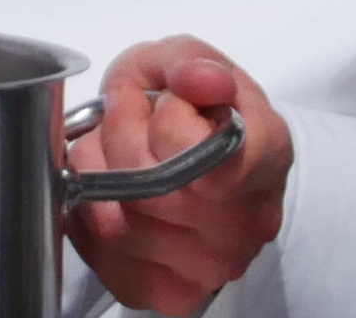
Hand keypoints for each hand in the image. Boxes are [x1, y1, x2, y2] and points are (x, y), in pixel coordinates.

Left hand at [64, 37, 292, 315]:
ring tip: (116, 156)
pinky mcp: (171, 294)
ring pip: (118, 221)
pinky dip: (88, 216)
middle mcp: (251, 221)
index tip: (165, 101)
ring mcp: (214, 265)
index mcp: (267, 153)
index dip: (169, 119)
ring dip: (97, 175)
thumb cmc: (191, 111)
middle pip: (150, 183)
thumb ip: (188, 60)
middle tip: (125, 118)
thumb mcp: (183, 63)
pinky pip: (103, 253)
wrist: (199, 164)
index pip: (212, 151)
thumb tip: (199, 81)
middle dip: (118, 135)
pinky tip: (109, 193)